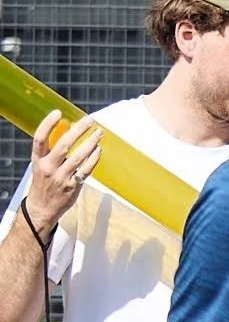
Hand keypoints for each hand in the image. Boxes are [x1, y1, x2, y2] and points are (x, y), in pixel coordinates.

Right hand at [24, 110, 101, 232]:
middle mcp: (48, 167)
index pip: (39, 138)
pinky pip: (86, 169)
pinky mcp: (72, 186)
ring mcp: (60, 177)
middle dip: (78, 130)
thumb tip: (69, 132)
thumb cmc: (44, 183)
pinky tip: (99, 150)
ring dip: (90, 143)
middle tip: (90, 120)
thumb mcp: (41, 165)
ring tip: (99, 133)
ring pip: (78, 156)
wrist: (42, 208)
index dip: (48, 124)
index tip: (58, 113)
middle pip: (63, 144)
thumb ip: (52, 152)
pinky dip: (94, 158)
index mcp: (37, 159)